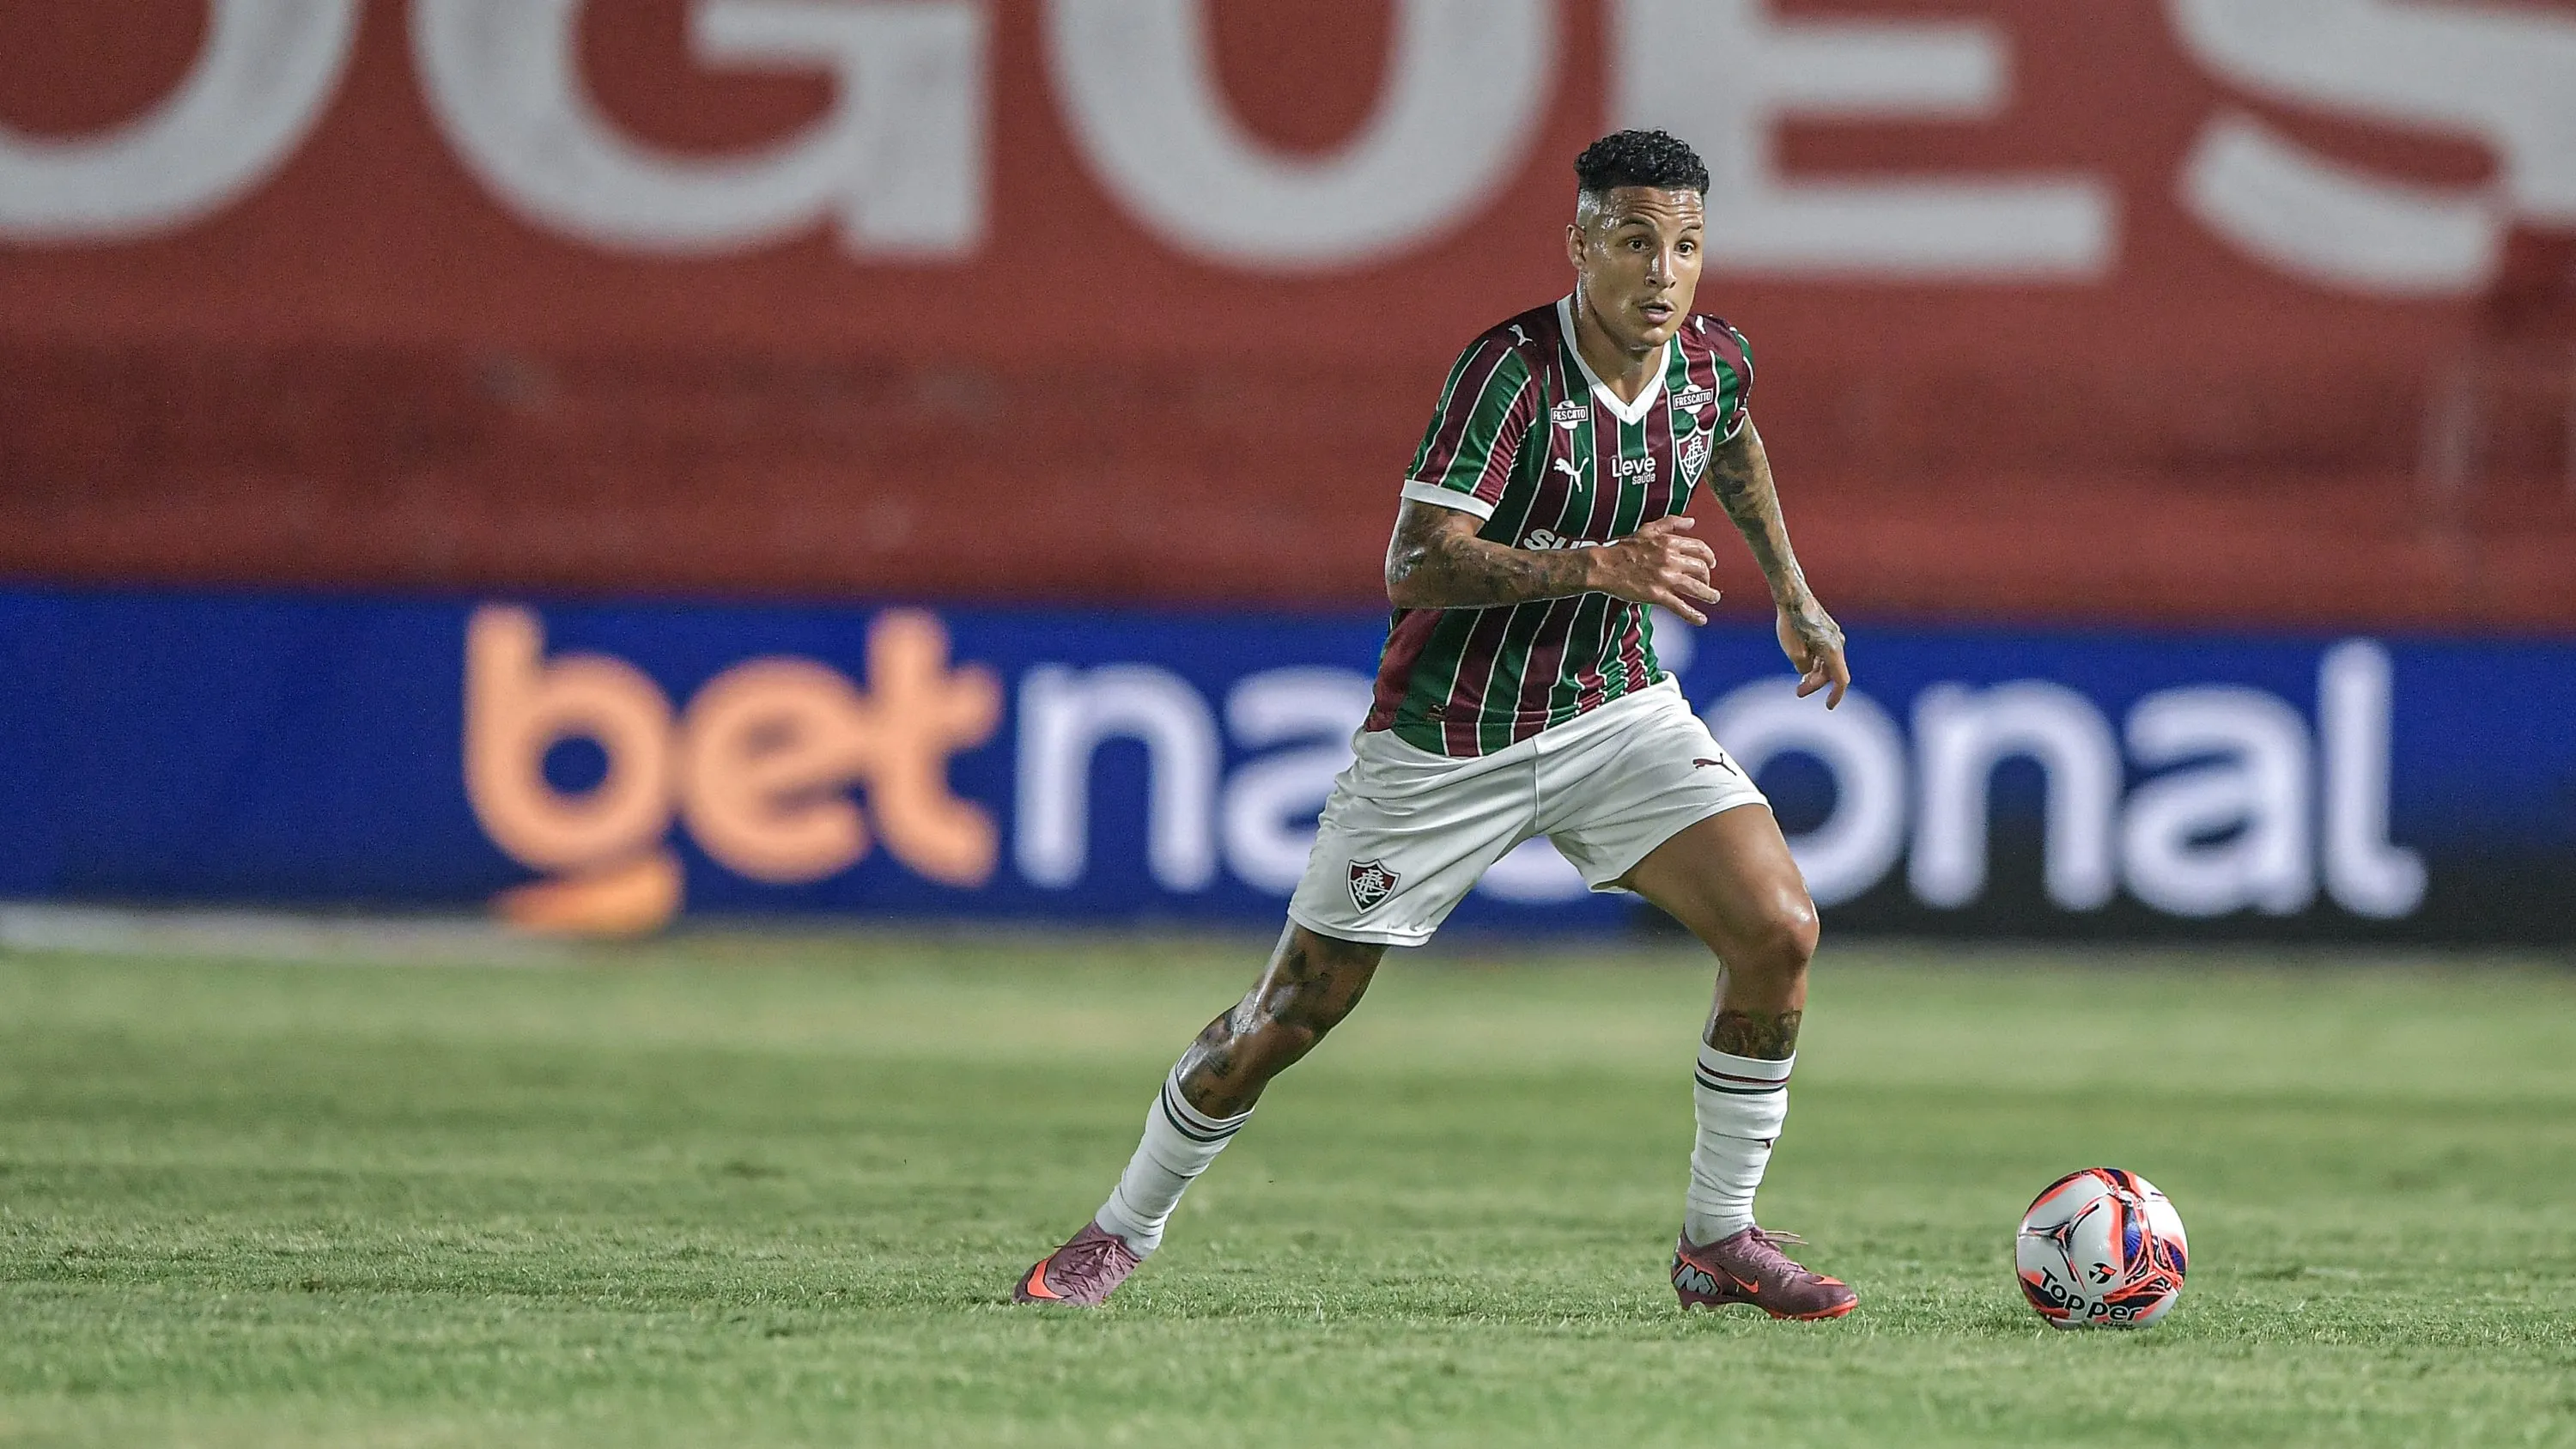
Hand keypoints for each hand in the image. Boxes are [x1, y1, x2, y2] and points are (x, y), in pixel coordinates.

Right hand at [1588, 515, 1719, 624]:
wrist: (1604, 566)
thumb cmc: (1623, 548)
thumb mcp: (1648, 529)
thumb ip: (1670, 523)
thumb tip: (1692, 521)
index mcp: (1669, 543)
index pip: (1700, 549)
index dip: (1709, 557)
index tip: (1711, 564)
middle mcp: (1671, 559)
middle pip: (1701, 569)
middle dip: (1708, 578)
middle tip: (1707, 584)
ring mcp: (1665, 578)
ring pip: (1696, 588)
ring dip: (1709, 595)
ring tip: (1714, 599)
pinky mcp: (1657, 595)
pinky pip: (1680, 606)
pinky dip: (1693, 615)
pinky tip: (1701, 619)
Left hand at [1776, 600, 1849, 707]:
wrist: (1792, 596)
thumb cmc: (1791, 622)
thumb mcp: (1793, 651)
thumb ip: (1803, 667)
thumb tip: (1806, 671)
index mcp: (1832, 650)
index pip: (1840, 680)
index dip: (1836, 695)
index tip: (1828, 707)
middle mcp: (1837, 643)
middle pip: (1830, 672)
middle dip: (1815, 683)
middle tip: (1798, 691)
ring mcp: (1833, 636)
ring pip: (1827, 662)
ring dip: (1814, 673)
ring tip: (1799, 680)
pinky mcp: (1827, 631)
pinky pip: (1824, 652)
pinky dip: (1815, 661)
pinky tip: (1802, 663)